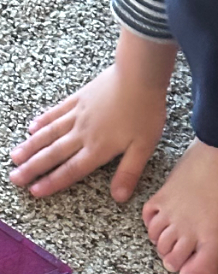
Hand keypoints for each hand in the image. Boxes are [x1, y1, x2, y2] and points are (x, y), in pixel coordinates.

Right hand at [10, 28, 175, 200]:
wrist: (138, 76)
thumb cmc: (145, 113)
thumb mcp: (143, 148)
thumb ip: (128, 172)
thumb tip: (118, 197)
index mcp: (99, 148)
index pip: (72, 170)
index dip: (53, 182)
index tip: (35, 192)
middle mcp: (83, 133)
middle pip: (54, 154)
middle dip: (33, 168)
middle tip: (15, 178)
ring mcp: (78, 114)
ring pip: (49, 134)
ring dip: (31, 147)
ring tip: (15, 156)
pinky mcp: (78, 99)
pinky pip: (56, 112)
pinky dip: (42, 121)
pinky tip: (31, 128)